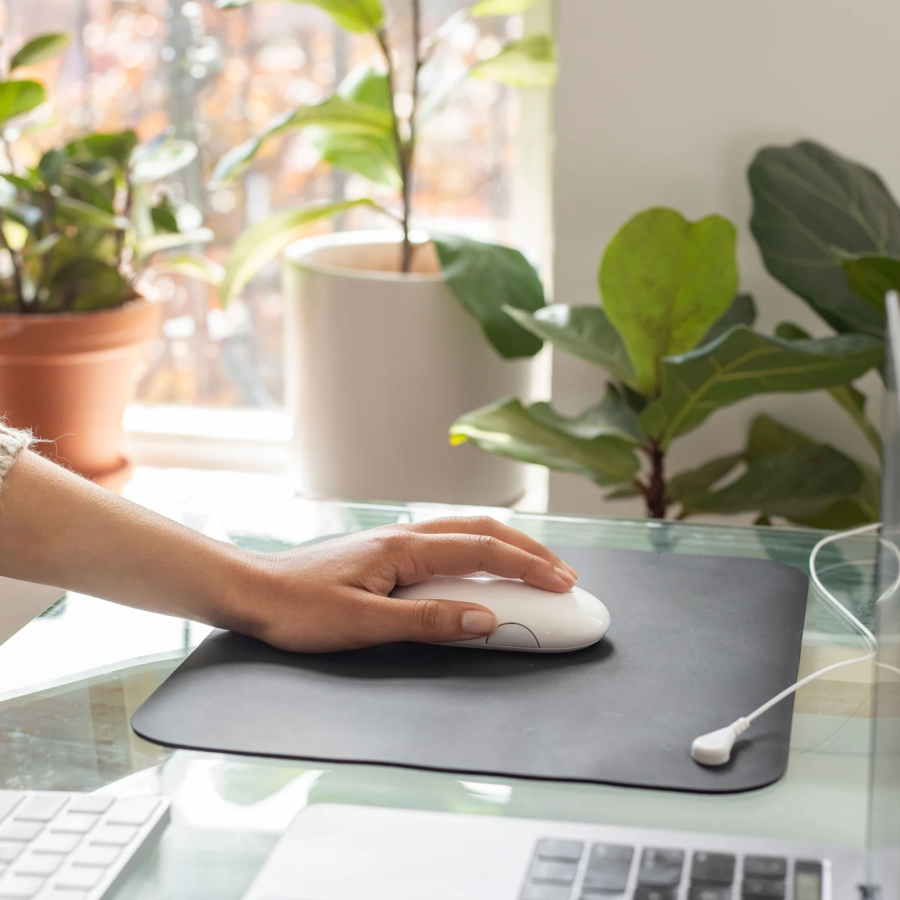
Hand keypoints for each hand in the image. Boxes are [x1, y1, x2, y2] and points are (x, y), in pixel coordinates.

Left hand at [235, 517, 578, 652]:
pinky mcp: (386, 551)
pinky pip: (445, 542)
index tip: (563, 584)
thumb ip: (429, 621)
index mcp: (404, 548)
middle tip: (564, 574)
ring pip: (465, 532)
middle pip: (482, 531)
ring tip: (535, 566)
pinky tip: (481, 566)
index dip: (527, 567)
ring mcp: (395, 540)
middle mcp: (404, 535)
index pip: (482, 551)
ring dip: (505, 547)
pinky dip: (478, 550)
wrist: (254, 590)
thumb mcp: (365, 624)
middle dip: (528, 551)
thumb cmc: (299, 609)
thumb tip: (486, 618)